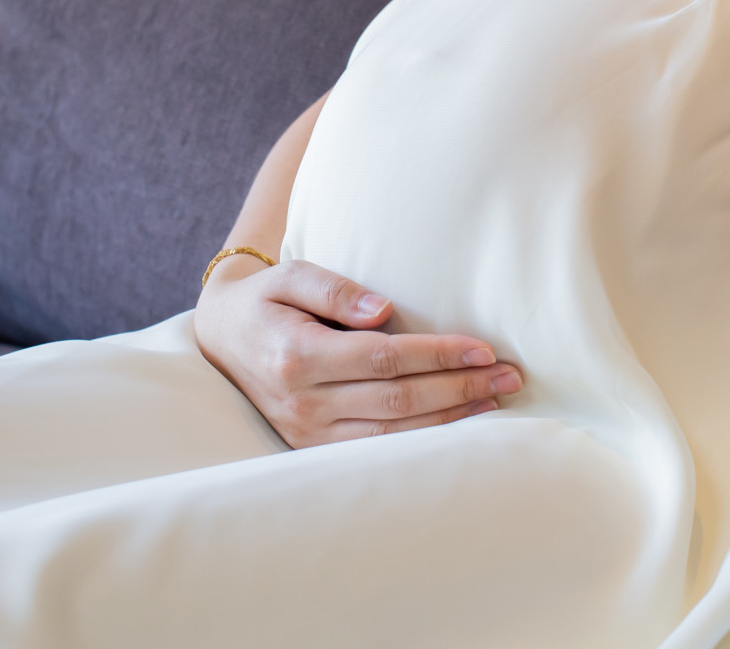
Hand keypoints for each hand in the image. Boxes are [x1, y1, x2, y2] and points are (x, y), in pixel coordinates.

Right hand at [192, 258, 522, 447]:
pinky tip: (459, 429)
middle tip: (509, 377)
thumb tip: (381, 309)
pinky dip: (423, 445)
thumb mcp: (289, 275)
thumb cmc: (266, 299)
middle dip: (459, 389)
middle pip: (397, 402)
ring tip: (497, 403)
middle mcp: (303, 403)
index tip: (484, 348)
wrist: (221, 337)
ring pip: (393, 438)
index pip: (383, 360)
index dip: (437, 356)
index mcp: (297, 357)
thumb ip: (332, 289)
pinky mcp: (312, 449)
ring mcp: (306, 433)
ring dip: (451, 421)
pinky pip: (377, 454)